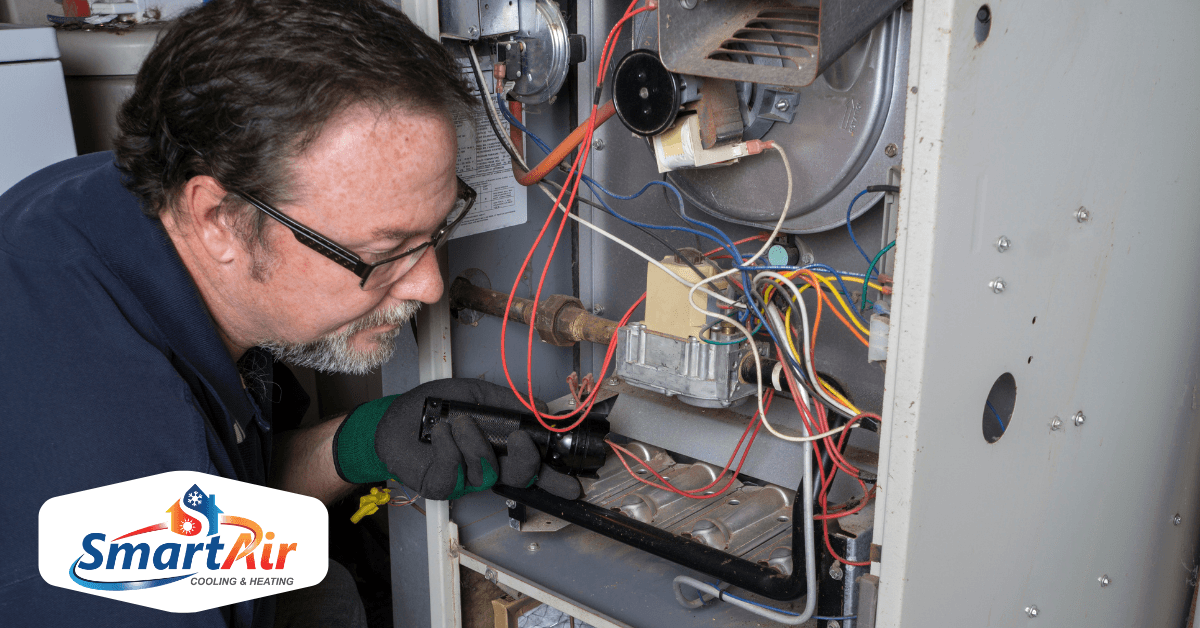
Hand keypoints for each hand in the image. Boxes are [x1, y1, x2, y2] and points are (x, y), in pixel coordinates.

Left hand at [333, 378, 580, 500]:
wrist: (395, 417)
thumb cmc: (435, 407)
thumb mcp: (477, 395)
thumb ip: (510, 402)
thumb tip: (541, 407)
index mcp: (500, 448)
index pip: (534, 467)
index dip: (554, 479)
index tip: (573, 484)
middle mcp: (487, 466)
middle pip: (520, 477)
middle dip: (526, 461)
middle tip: (522, 441)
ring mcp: (465, 480)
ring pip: (486, 471)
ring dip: (475, 442)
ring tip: (459, 422)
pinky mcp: (441, 485)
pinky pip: (454, 471)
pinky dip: (449, 447)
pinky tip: (441, 432)